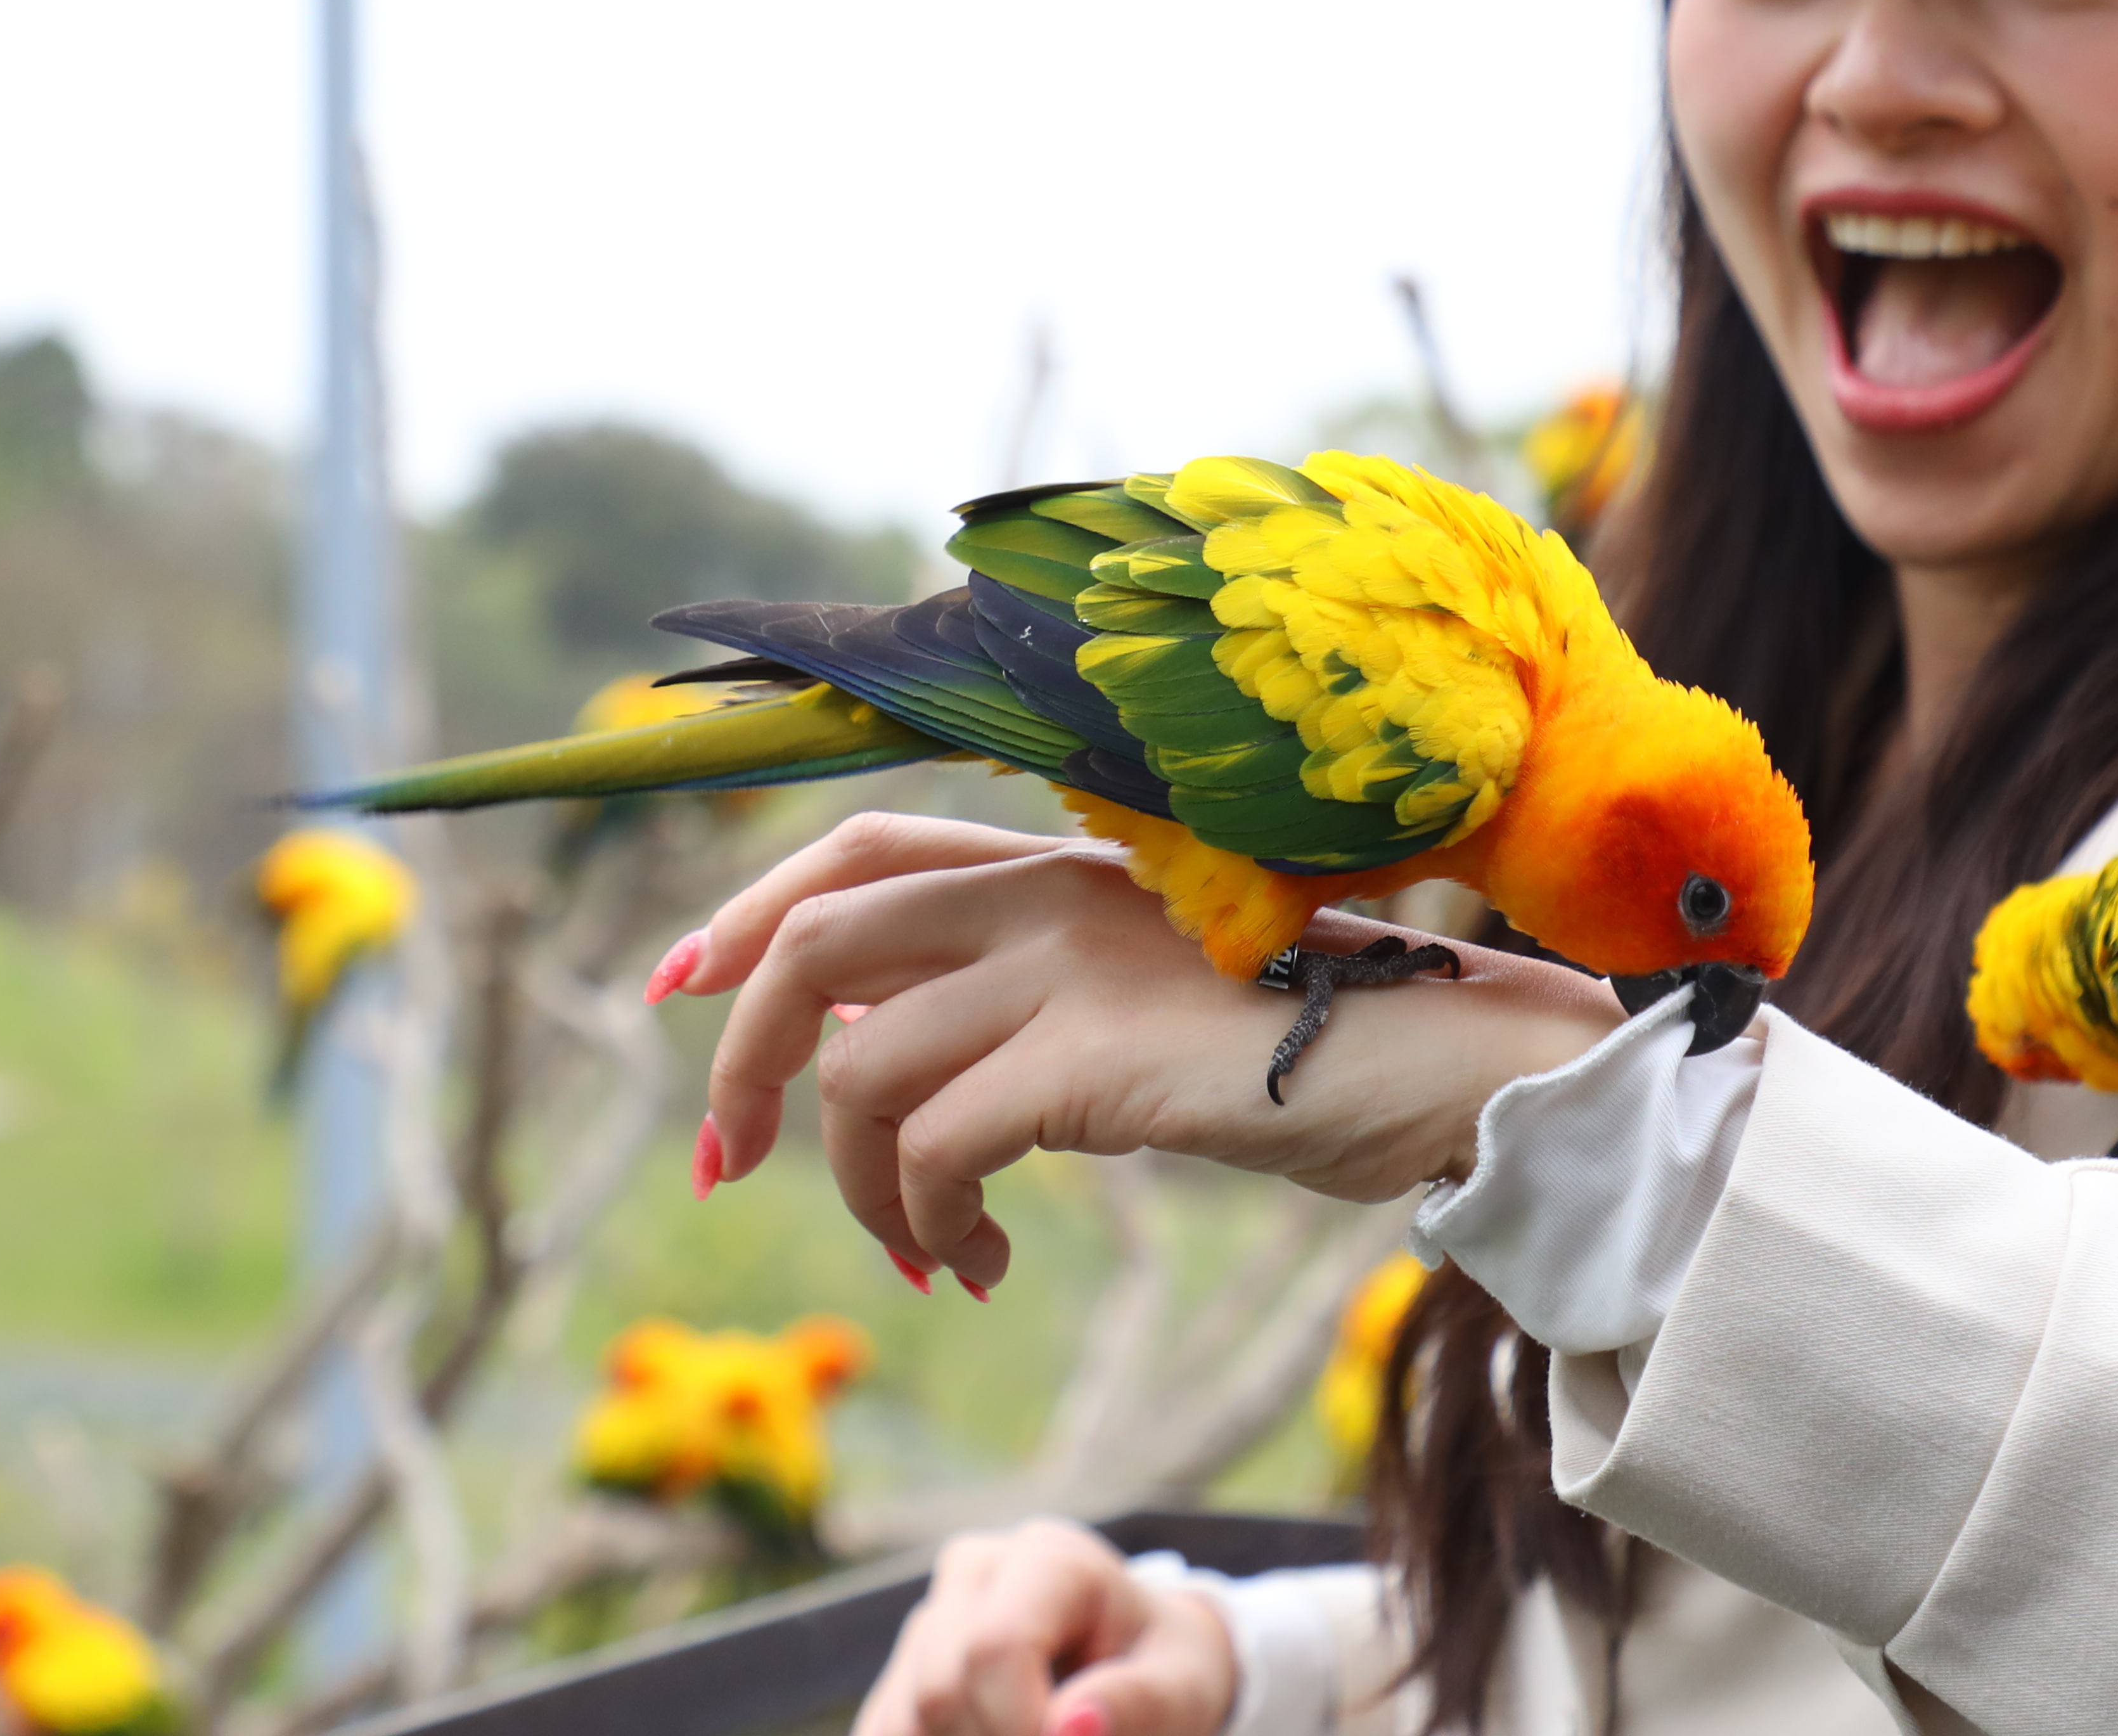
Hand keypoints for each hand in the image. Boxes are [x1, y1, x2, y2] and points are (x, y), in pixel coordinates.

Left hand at [667, 810, 1618, 1288]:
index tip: (679, 987)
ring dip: (860, 1190)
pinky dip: (928, 1220)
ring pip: (862, 1070)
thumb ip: (1018, 1001)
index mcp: (1051, 868)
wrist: (1438, 1063)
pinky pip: (939, 1146)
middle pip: (814, 943)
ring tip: (926, 1252)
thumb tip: (877, 1057)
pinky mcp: (1093, 1059)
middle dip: (739, 1059)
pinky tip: (974, 1266)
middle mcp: (1043, 896)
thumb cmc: (1303, 1045)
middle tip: (727, 1161)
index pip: (854, 851)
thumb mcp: (1135, 1001)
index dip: (745, 908)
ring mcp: (1067, 969)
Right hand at [855, 1520, 1234, 1735]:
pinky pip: (886, 1731)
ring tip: (1036, 1735)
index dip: (1021, 1723)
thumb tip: (1071, 1725)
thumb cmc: (1165, 1673)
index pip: (996, 1647)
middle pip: (942, 1689)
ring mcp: (929, 1620)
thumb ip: (1138, 1703)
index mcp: (1048, 1557)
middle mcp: (975, 1573)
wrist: (1138, 1667)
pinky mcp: (901, 1672)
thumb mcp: (1182, 1688)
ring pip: (904, 1718)